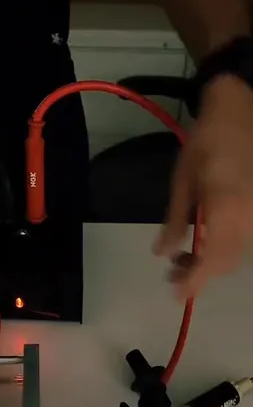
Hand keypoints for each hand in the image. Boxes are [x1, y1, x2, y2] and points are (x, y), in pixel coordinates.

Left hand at [155, 74, 252, 299]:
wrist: (239, 113)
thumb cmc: (206, 142)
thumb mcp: (182, 180)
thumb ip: (174, 220)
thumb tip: (162, 253)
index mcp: (227, 210)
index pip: (213, 260)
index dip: (195, 282)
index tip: (175, 293)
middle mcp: (249, 219)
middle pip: (227, 263)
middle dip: (200, 273)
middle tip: (172, 270)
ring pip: (237, 254)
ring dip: (211, 261)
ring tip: (184, 255)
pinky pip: (244, 240)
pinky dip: (223, 247)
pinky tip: (204, 239)